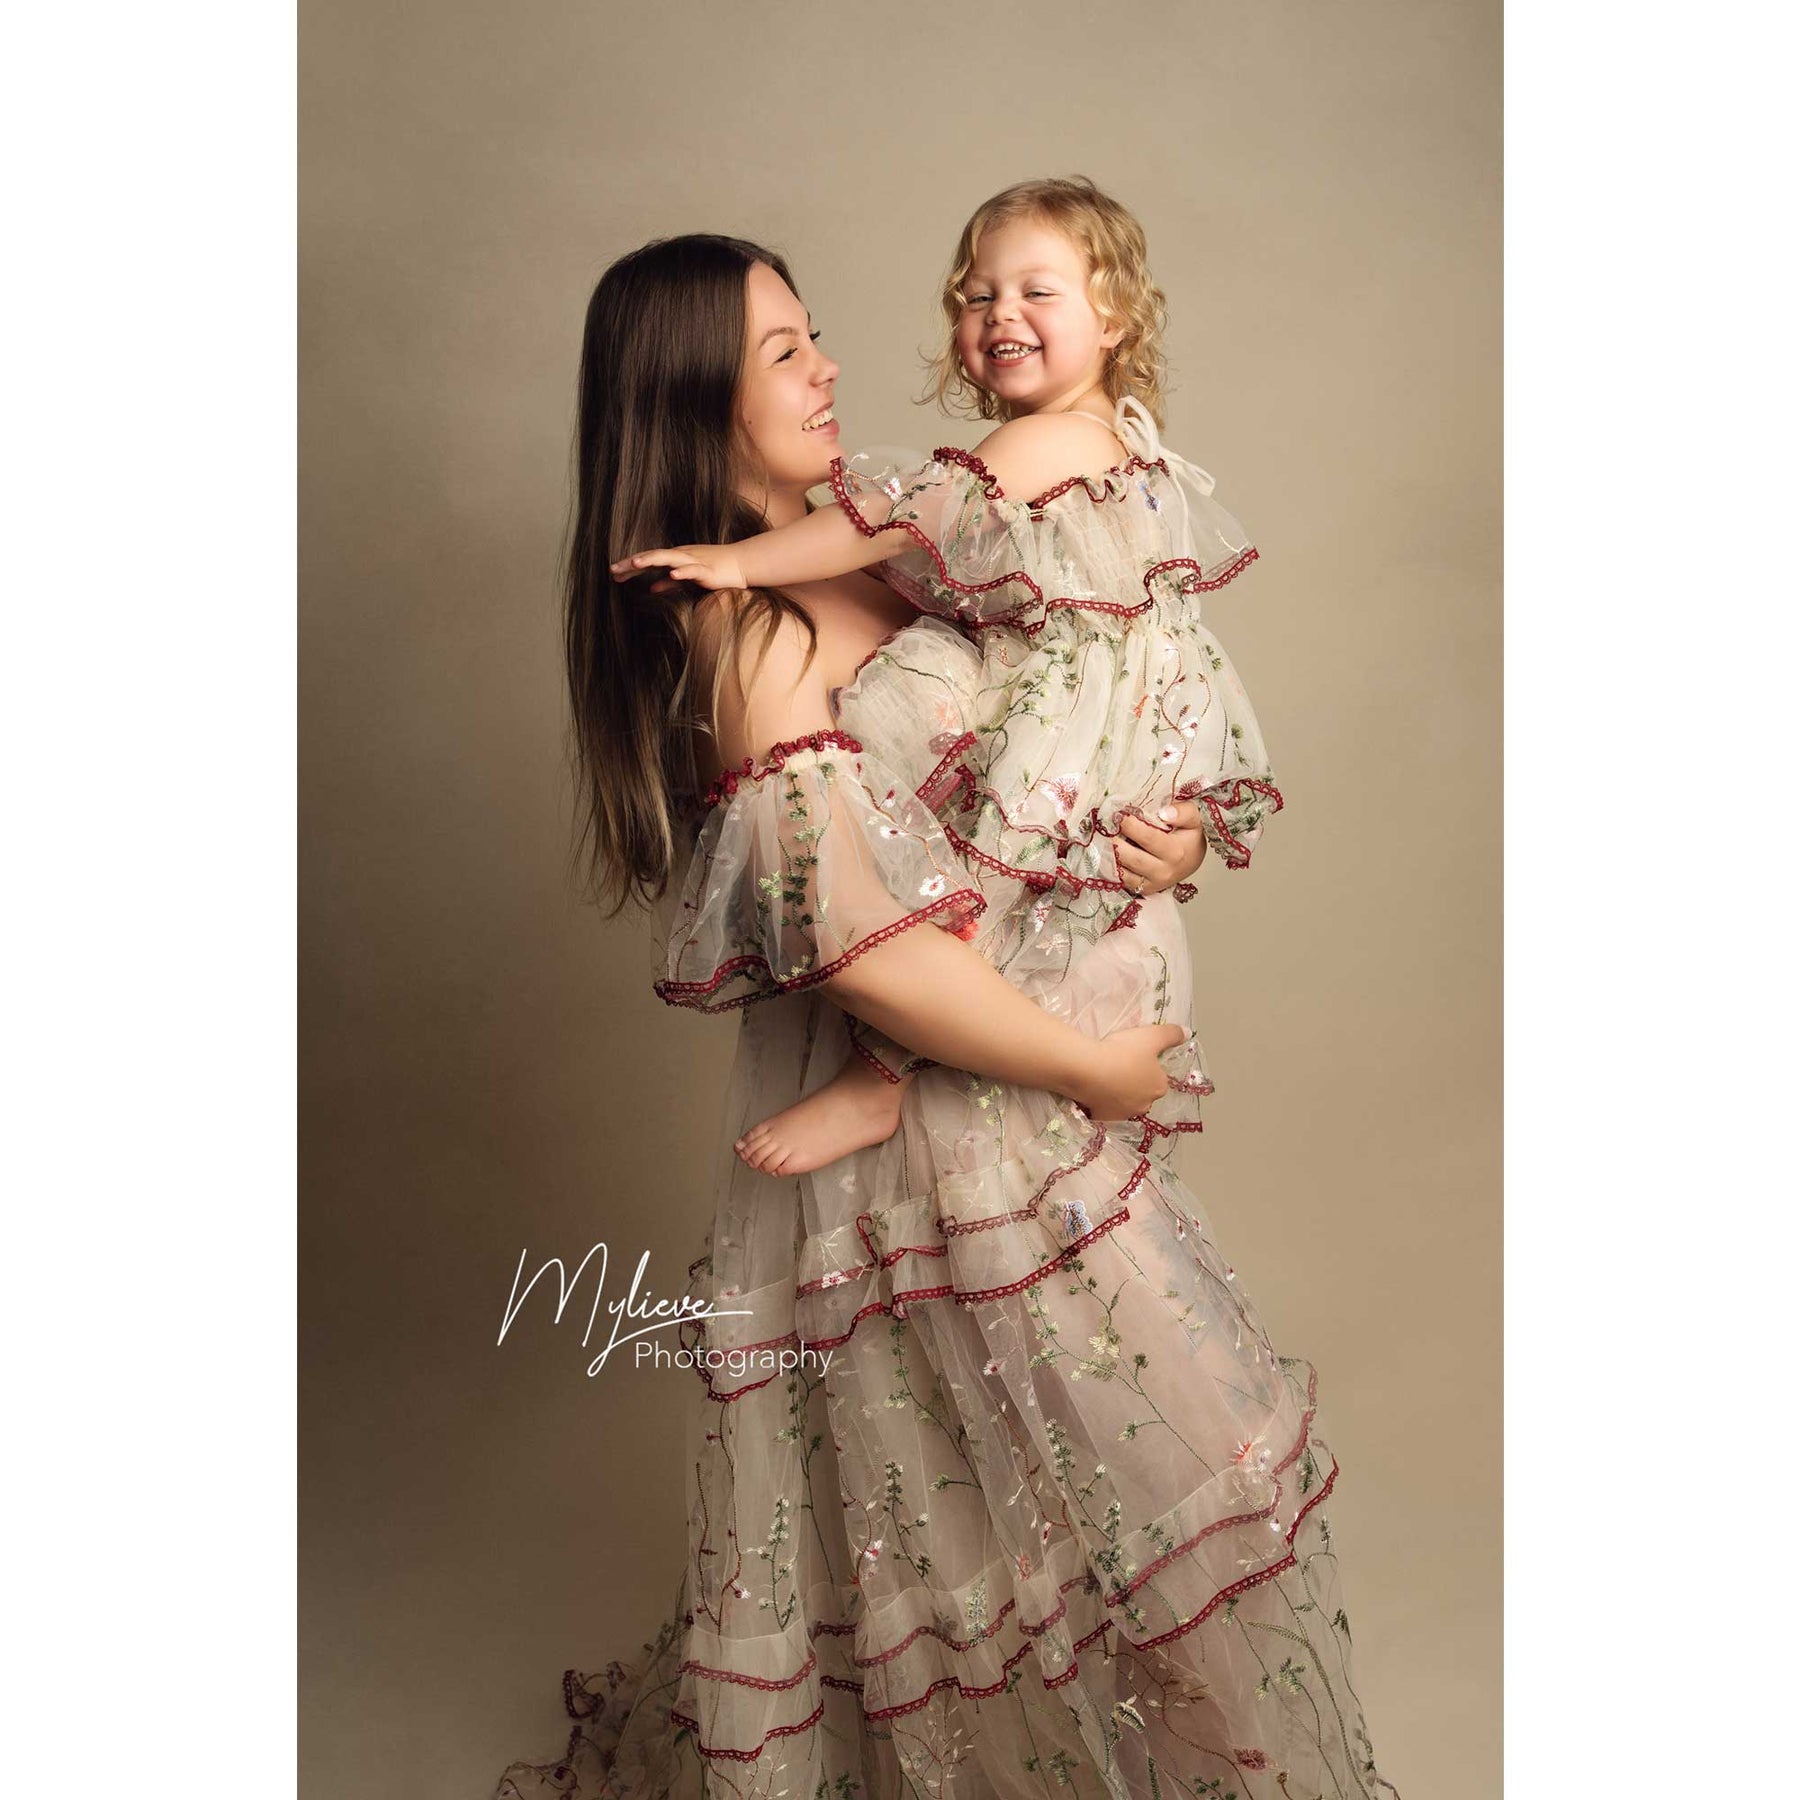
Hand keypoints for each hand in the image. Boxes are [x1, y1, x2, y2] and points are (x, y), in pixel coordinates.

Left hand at [610, 544, 746, 589]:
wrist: (743, 563)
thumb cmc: (716, 570)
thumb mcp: (688, 578)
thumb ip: (670, 583)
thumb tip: (651, 588)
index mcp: (676, 558)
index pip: (649, 560)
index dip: (631, 566)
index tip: (614, 574)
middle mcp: (681, 556)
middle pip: (652, 557)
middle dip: (632, 563)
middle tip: (613, 570)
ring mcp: (693, 561)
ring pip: (669, 558)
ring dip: (651, 560)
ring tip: (634, 564)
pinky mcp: (707, 569)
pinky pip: (693, 570)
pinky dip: (682, 571)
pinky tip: (671, 574)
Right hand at [1066, 1022, 1186, 1118]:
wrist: (1088, 1068)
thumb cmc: (1123, 1051)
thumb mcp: (1151, 1036)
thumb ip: (1172, 1034)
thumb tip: (1187, 1033)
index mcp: (1159, 1086)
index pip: (1158, 1077)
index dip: (1147, 1066)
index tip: (1133, 1056)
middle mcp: (1145, 1104)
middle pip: (1142, 1092)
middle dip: (1133, 1083)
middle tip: (1117, 1065)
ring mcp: (1124, 1114)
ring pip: (1124, 1102)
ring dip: (1118, 1093)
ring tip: (1102, 1076)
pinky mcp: (1104, 1118)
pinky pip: (1105, 1110)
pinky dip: (1102, 1103)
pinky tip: (1093, 1090)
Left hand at [1113, 800, 1207, 896]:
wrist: (1191, 860)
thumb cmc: (1189, 837)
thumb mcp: (1194, 819)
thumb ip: (1183, 812)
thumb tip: (1164, 812)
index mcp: (1175, 852)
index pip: (1148, 838)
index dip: (1130, 826)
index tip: (1119, 814)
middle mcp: (1163, 871)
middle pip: (1131, 858)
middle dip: (1114, 842)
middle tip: (1105, 827)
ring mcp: (1152, 883)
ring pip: (1122, 872)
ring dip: (1108, 855)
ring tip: (1101, 838)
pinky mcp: (1143, 889)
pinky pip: (1121, 881)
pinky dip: (1110, 867)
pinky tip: (1105, 852)